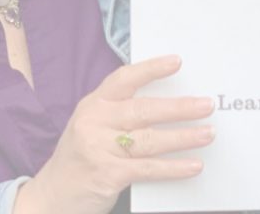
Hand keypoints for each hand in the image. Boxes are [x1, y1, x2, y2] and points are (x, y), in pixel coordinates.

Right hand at [14, 55, 213, 213]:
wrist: (51, 197)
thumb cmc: (80, 156)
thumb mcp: (92, 125)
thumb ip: (119, 113)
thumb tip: (167, 104)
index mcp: (93, 104)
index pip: (124, 79)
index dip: (151, 69)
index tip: (177, 61)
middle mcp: (95, 122)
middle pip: (143, 110)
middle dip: (179, 107)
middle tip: (206, 104)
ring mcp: (100, 149)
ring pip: (150, 140)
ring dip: (184, 137)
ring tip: (208, 133)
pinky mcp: (107, 175)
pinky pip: (148, 169)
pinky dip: (173, 167)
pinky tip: (193, 165)